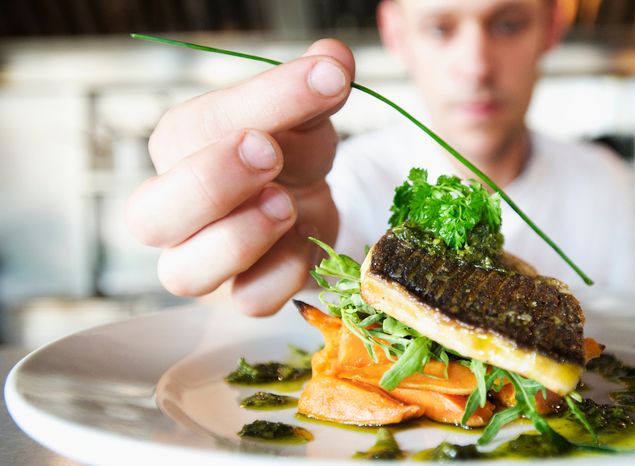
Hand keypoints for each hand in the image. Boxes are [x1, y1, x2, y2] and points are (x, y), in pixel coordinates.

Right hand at [127, 39, 354, 315]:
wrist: (310, 200)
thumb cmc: (290, 152)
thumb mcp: (305, 112)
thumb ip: (314, 86)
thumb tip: (334, 59)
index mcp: (181, 146)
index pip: (197, 126)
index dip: (262, 103)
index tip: (325, 81)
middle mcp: (175, 210)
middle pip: (150, 216)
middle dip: (211, 183)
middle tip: (269, 153)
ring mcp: (202, 261)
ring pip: (184, 274)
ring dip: (239, 238)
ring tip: (286, 204)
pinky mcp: (241, 296)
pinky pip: (248, 301)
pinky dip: (282, 275)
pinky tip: (307, 242)